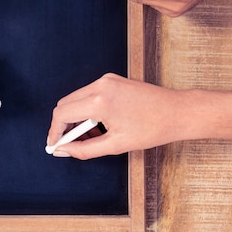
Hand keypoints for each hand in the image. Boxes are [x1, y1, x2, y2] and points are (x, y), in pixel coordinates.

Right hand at [46, 74, 224, 158]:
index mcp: (99, 101)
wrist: (177, 111)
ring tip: (91, 138)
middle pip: (65, 104)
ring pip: (76, 99)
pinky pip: (88, 94)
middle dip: (64, 126)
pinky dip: (88, 110)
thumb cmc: (152, 129)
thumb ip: (84, 149)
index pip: (61, 114)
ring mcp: (106, 80)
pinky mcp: (112, 79)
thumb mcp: (116, 145)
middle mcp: (99, 85)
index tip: (55, 145)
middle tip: (71, 145)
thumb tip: (62, 151)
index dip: (55, 132)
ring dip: (76, 119)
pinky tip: (100, 126)